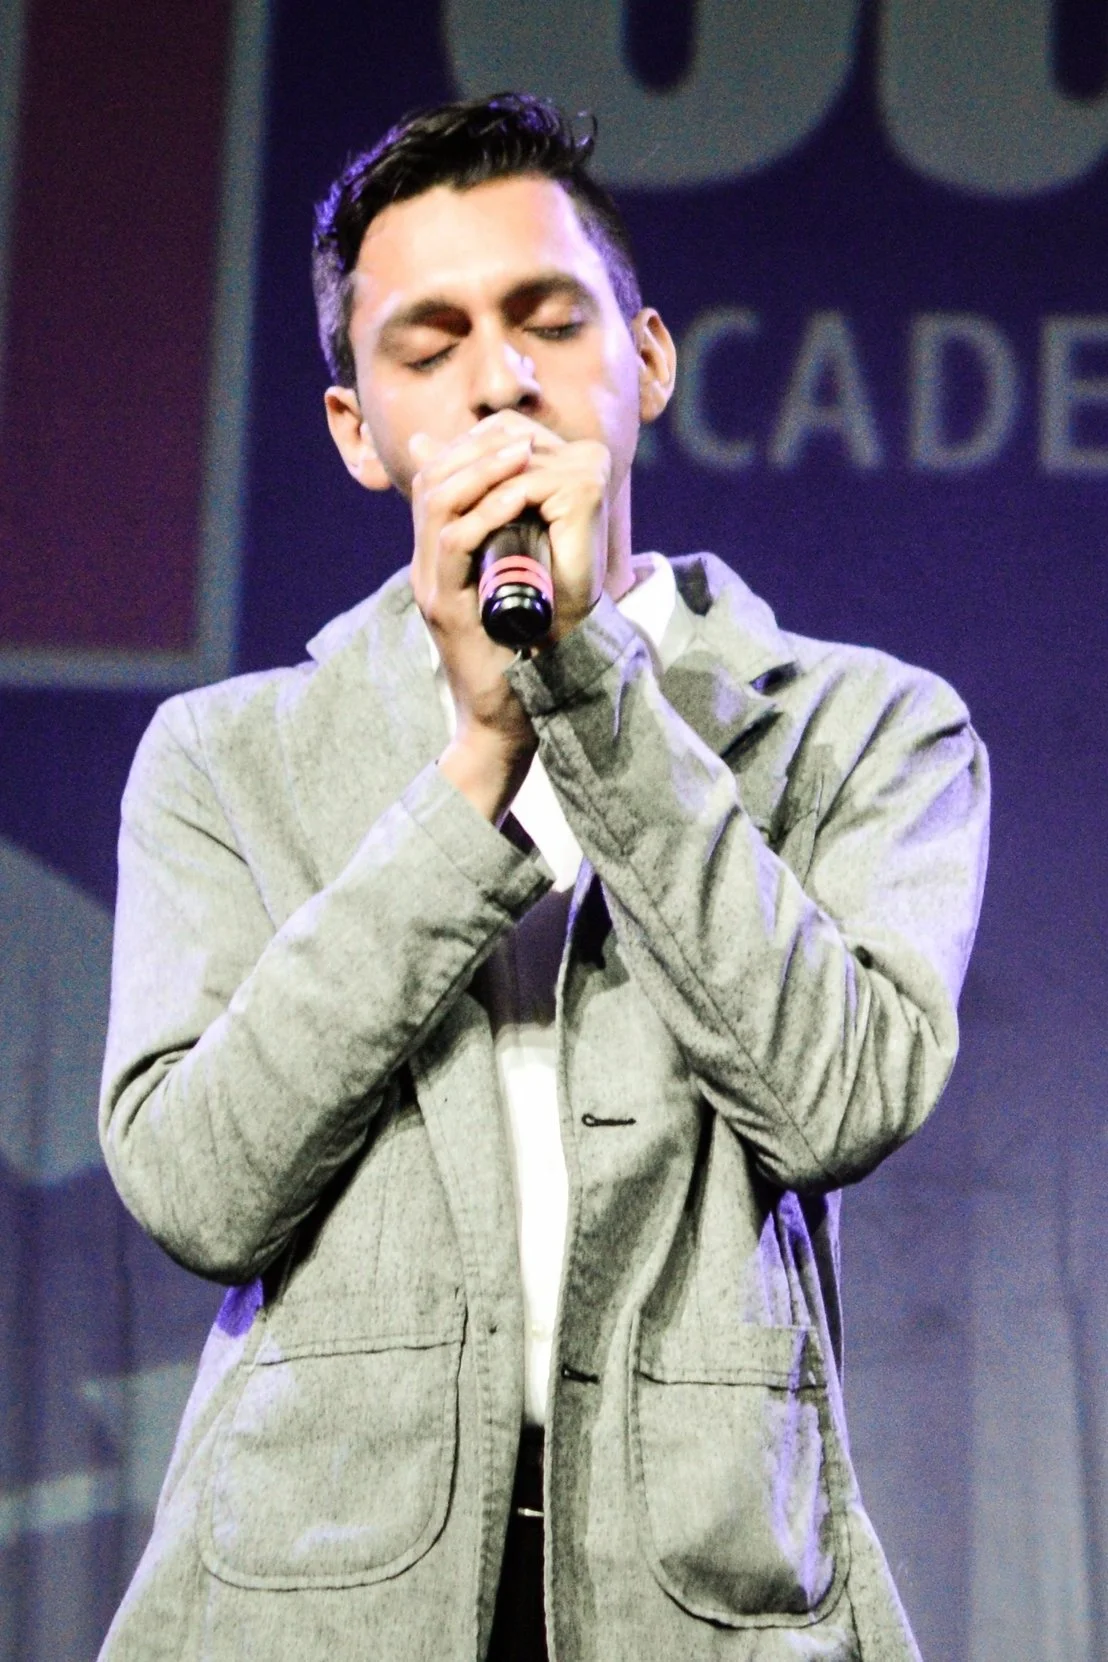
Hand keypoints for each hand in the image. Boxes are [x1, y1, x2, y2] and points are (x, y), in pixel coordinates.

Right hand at [409, 413, 611, 801]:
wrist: (503, 721)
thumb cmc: (519, 658)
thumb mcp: (518, 592)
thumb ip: (518, 554)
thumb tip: (540, 514)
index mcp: (439, 560)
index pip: (434, 484)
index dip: (467, 451)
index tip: (512, 437)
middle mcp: (427, 568)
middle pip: (429, 485)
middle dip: (473, 450)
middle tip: (519, 437)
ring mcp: (432, 587)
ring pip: (436, 505)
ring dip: (480, 471)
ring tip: (521, 455)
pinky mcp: (447, 609)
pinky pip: (455, 544)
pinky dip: (486, 513)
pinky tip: (519, 498)